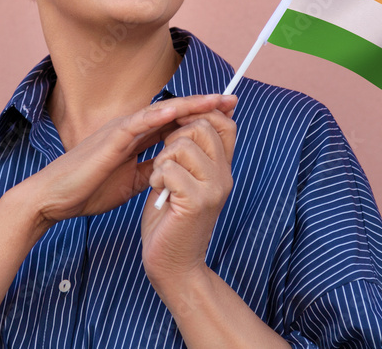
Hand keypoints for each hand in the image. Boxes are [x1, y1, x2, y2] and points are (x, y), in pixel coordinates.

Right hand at [20, 94, 229, 233]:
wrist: (54, 200)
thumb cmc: (87, 190)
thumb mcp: (130, 183)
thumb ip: (149, 172)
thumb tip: (170, 171)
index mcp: (136, 139)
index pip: (175, 123)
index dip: (201, 117)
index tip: (228, 114)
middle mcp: (131, 128)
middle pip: (174, 111)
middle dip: (204, 105)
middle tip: (233, 99)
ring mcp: (121, 130)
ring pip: (162, 111)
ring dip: (191, 104)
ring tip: (216, 99)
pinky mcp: (110, 138)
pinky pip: (139, 123)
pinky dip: (160, 114)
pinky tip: (180, 109)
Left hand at [140, 94, 237, 288]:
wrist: (174, 266)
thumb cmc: (171, 220)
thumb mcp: (185, 179)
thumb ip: (190, 153)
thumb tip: (186, 118)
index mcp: (223, 168)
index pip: (225, 123)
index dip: (200, 116)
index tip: (178, 130)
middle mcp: (224, 175)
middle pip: (201, 127)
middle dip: (173, 138)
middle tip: (166, 165)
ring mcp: (213, 187)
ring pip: (182, 144)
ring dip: (162, 160)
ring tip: (162, 182)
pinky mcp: (196, 201)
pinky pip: (169, 168)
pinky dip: (157, 178)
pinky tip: (159, 194)